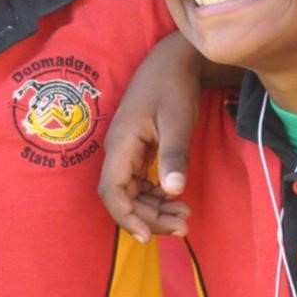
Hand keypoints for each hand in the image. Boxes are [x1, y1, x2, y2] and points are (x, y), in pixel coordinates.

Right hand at [99, 32, 201, 242]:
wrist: (174, 59)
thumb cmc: (173, 86)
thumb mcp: (177, 120)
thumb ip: (174, 154)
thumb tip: (174, 190)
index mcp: (120, 144)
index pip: (112, 191)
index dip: (126, 217)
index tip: (146, 237)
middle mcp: (118, 150)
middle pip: (124, 197)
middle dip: (150, 217)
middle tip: (183, 227)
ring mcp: (127, 150)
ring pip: (134, 191)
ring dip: (155, 208)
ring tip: (184, 218)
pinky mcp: (138, 148)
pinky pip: (141, 180)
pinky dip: (157, 194)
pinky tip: (176, 198)